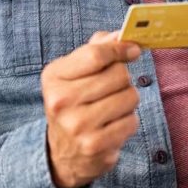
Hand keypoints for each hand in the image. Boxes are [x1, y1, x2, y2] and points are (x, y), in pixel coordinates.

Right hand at [42, 30, 141, 187]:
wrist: (63, 153)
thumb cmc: (73, 104)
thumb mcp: (74, 74)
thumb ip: (95, 50)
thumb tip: (120, 35)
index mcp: (54, 77)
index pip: (95, 54)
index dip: (120, 48)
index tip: (133, 50)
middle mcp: (61, 100)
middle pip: (118, 74)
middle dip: (123, 78)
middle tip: (113, 87)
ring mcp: (78, 125)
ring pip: (129, 97)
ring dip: (127, 100)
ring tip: (112, 107)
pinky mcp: (95, 145)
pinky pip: (131, 121)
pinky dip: (128, 121)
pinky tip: (112, 125)